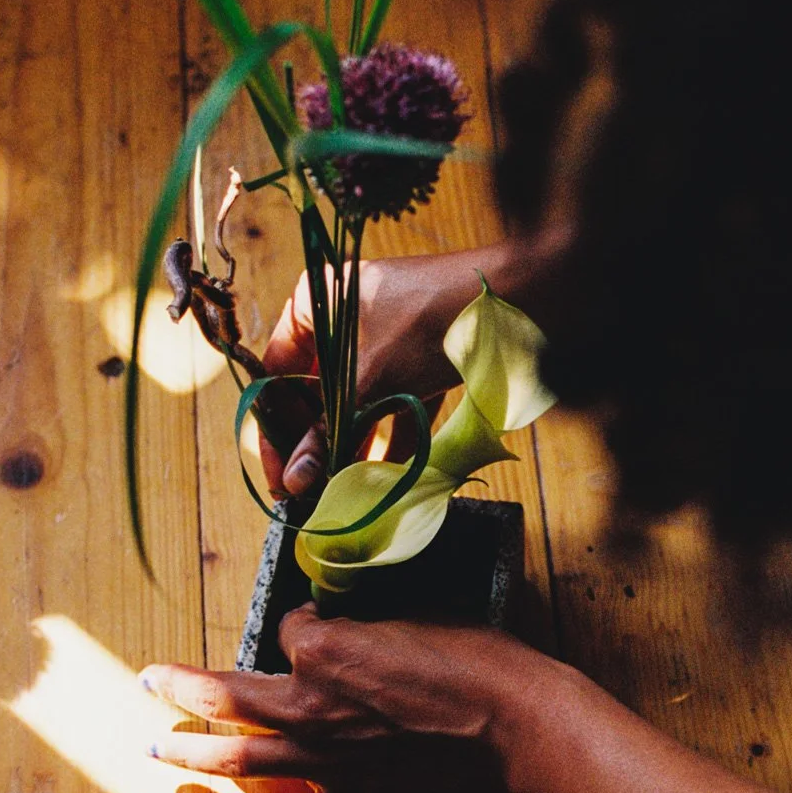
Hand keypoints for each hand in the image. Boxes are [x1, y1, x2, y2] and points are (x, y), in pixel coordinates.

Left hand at [139, 602, 572, 792]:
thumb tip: (337, 632)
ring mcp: (330, 764)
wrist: (517, 728)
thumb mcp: (415, 618)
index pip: (284, 632)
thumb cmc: (476, 663)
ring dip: (193, 755)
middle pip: (226, 699)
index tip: (313, 621)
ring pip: (242, 760)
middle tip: (148, 684)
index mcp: (324, 652)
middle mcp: (311, 710)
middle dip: (181, 691)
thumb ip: (363, 628)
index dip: (296, 624)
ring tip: (158, 750)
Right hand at [260, 250, 490, 496]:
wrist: (515, 300)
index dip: (276, 430)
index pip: (278, 375)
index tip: (280, 476)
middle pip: (317, 393)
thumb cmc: (431, 322)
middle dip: (316, 444)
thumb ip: (330, 430)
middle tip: (309, 492)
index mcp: (316, 302)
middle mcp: (344, 318)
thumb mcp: (371, 379)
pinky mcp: (419, 359)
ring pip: (356, 402)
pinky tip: (382, 480)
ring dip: (351, 447)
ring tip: (341, 492)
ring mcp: (384, 338)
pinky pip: (394, 404)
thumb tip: (296, 480)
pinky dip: (390, 439)